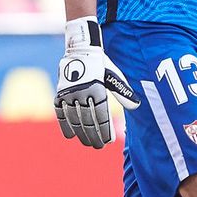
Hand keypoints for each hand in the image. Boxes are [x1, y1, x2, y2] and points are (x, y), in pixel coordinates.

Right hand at [54, 16, 139, 147]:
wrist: (80, 50)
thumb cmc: (102, 65)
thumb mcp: (115, 76)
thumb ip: (124, 92)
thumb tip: (137, 106)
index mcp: (97, 87)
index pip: (101, 114)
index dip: (104, 129)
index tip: (109, 141)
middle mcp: (82, 91)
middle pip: (88, 119)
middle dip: (93, 135)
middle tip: (99, 146)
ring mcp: (69, 92)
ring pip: (75, 118)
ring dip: (81, 133)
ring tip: (88, 143)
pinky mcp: (60, 93)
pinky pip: (60, 112)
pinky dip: (65, 125)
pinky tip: (70, 136)